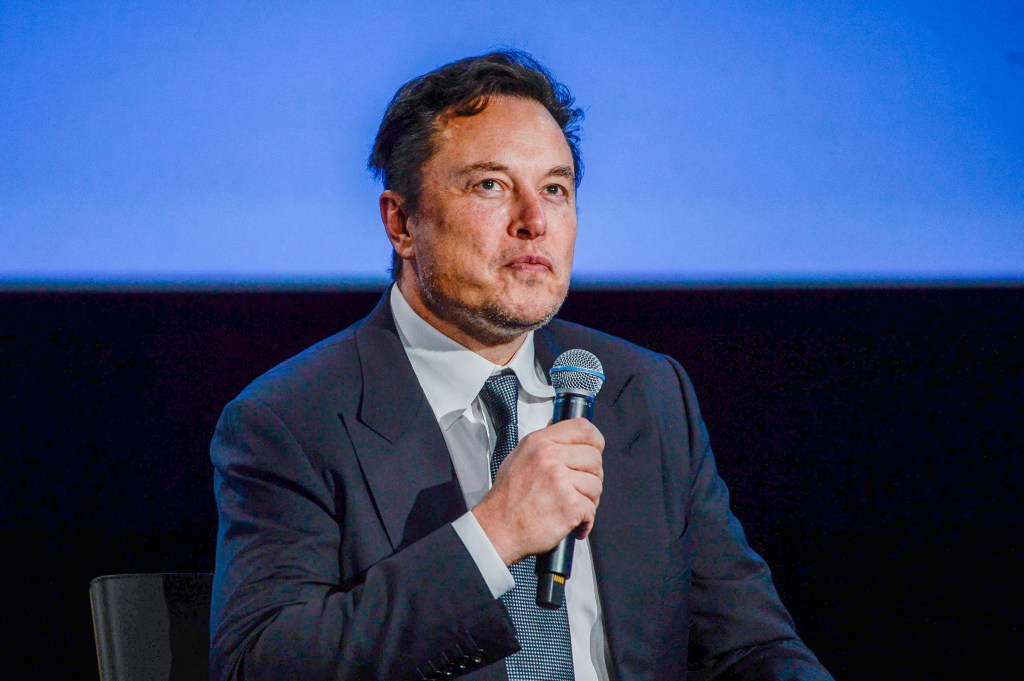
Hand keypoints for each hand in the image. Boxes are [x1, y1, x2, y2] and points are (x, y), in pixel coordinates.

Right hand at [471, 418, 604, 565]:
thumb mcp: (519, 456)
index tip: (595, 451)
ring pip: (596, 485)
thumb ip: (544, 443)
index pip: (583, 428)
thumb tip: (563, 429)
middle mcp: (550, 457)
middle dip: (591, 477)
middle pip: (595, 459)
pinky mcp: (569, 504)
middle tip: (578, 489)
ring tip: (571, 507)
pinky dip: (585, 520)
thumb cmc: (507, 498)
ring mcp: (561, 480)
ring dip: (588, 500)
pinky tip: (572, 522)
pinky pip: (592, 509)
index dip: (595, 442)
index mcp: (540, 443)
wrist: (497, 529)